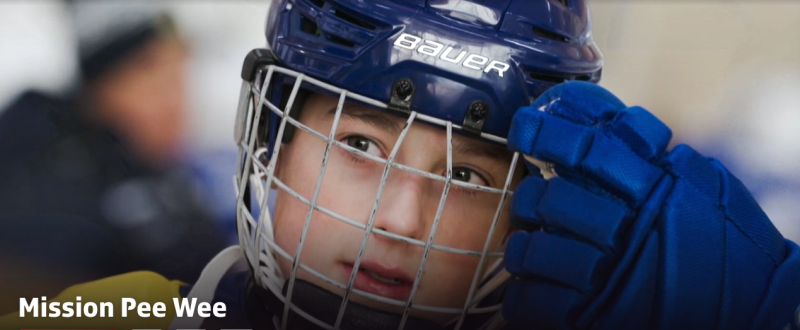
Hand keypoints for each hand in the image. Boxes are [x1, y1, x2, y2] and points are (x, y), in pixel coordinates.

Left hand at [502, 81, 799, 329]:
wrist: (754, 307)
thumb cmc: (725, 243)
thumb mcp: (703, 185)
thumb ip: (655, 158)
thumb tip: (604, 123)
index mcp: (656, 188)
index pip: (590, 148)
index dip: (550, 132)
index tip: (524, 126)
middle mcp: (631, 227)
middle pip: (553, 198)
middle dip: (534, 197)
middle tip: (534, 200)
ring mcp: (612, 274)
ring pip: (536, 248)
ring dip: (525, 246)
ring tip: (530, 246)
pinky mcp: (598, 315)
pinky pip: (538, 298)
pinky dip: (527, 291)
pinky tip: (533, 285)